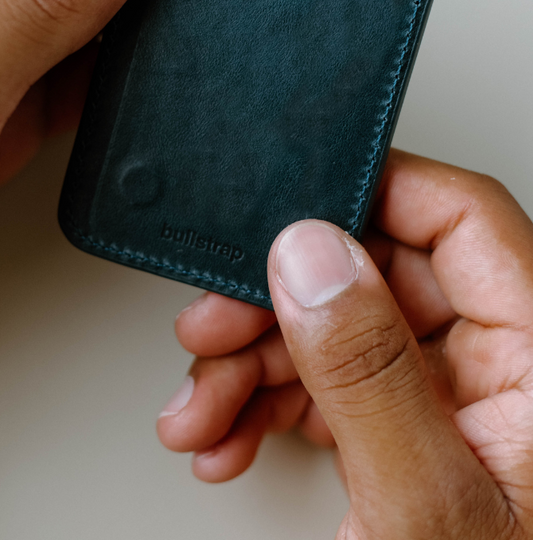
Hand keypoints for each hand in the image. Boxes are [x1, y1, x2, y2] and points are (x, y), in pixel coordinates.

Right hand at [158, 149, 532, 538]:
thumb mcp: (424, 510)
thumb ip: (367, 374)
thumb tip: (307, 255)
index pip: (457, 215)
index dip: (367, 194)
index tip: (280, 210)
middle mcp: (504, 359)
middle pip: (371, 272)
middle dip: (271, 305)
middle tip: (208, 332)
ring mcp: (453, 392)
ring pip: (335, 326)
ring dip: (251, 362)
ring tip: (200, 410)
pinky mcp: (410, 423)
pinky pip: (328, 378)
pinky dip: (265, 400)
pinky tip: (226, 431)